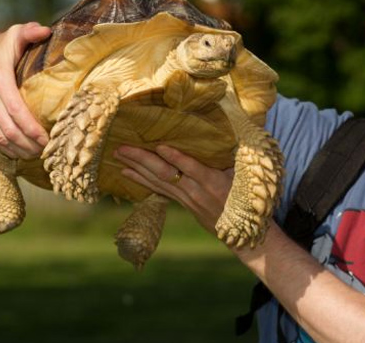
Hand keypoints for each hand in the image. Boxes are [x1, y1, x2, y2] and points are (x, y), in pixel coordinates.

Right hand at [0, 22, 51, 158]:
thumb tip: (45, 31)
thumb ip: (29, 32)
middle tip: (48, 152)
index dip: (33, 128)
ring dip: (19, 150)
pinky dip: (6, 149)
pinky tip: (22, 152)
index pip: (17, 110)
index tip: (50, 139)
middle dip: (30, 144)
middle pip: (9, 129)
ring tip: (38, 155)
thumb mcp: (14, 35)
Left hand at [114, 144, 233, 233]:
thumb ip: (234, 158)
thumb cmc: (246, 197)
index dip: (176, 158)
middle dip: (142, 160)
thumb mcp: (244, 177)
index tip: (160, 146)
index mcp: (213, 182)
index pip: (192, 168)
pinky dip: (141, 180)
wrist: (241, 231)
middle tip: (122, 148)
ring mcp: (186, 198)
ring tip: (117, 156)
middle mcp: (196, 191)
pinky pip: (158, 190)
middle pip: (165, 174)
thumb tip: (231, 133)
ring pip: (157, 182)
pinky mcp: (182, 202)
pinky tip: (126, 172)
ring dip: (135, 168)